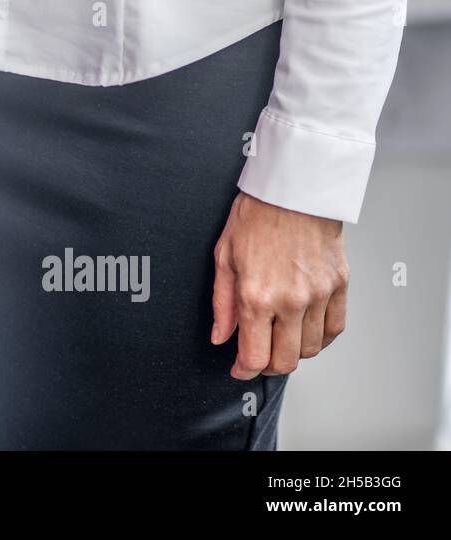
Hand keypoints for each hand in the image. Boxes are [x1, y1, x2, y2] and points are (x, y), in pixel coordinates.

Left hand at [211, 191, 348, 379]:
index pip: (254, 356)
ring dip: (293, 352)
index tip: (239, 369)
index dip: (244, 370)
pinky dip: (320, 338)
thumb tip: (220, 335)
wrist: (294, 190)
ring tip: (279, 338)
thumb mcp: (224, 257)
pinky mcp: (339, 287)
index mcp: (257, 296)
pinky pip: (335, 329)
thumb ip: (222, 303)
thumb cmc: (257, 215)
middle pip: (285, 361)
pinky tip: (305, 330)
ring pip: (310, 349)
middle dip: (267, 366)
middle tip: (258, 356)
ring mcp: (319, 295)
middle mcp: (291, 301)